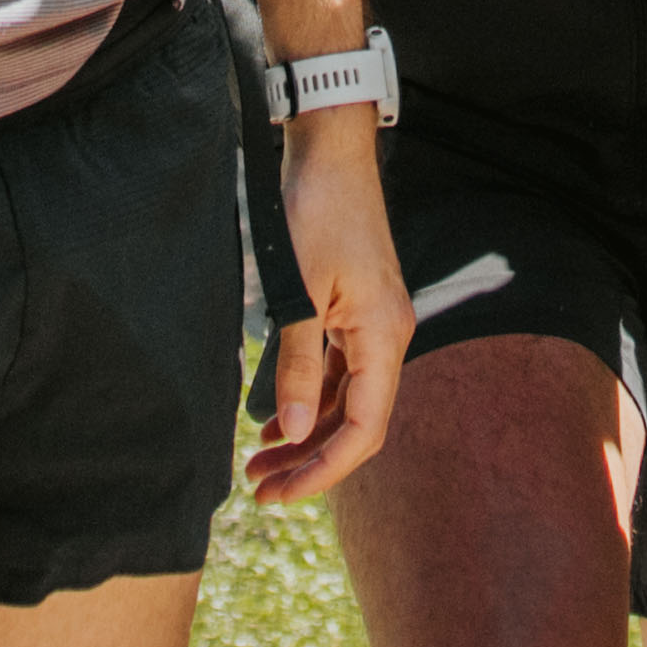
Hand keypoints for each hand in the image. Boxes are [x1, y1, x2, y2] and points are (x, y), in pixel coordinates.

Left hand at [242, 107, 410, 502]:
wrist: (329, 151)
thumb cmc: (316, 212)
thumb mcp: (299, 292)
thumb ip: (298, 364)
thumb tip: (296, 431)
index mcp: (383, 338)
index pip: (363, 430)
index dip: (323, 471)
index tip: (278, 494)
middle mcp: (387, 337)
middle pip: (356, 424)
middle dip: (310, 463)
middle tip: (259, 491)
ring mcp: (372, 324)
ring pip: (346, 401)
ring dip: (306, 435)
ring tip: (260, 464)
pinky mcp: (355, 310)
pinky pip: (339, 373)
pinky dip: (310, 400)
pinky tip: (276, 421)